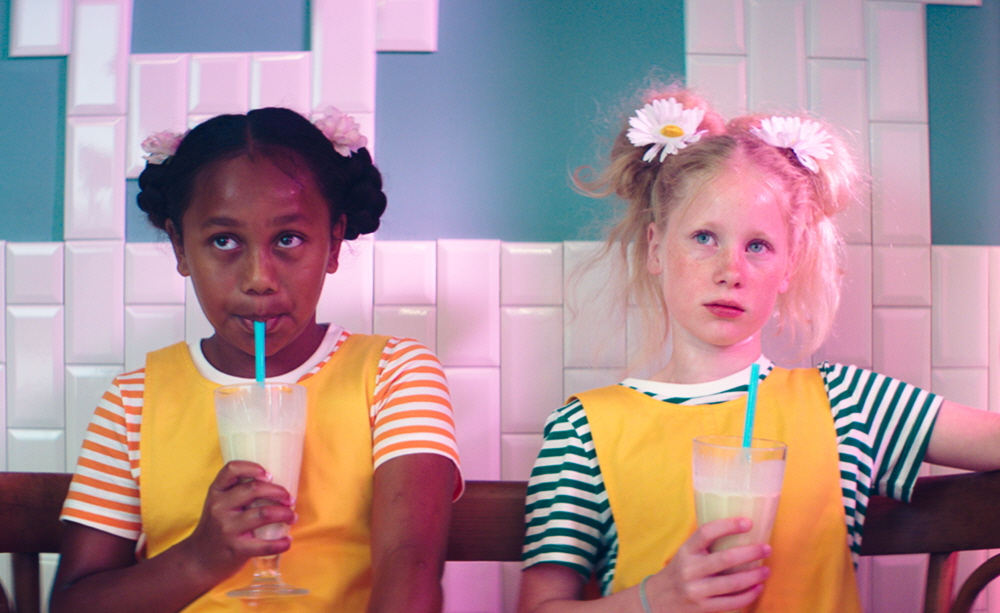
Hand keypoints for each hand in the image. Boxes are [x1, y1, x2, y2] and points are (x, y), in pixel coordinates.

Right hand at [180, 461, 296, 579]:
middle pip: (254, 489)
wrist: (198, 561)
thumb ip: (236, 493)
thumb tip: (274, 484)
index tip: (269, 475)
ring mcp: (227, 529)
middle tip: (290, 499)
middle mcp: (219, 507)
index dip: (252, 468)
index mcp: (216, 492)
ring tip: (292, 517)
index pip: (231, 469)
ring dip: (285, 514)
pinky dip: (281, 543)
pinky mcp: (236, 549)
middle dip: (279, 491)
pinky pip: (265, 545)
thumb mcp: (218, 505)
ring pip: (264, 513)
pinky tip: (287, 541)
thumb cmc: (215, 528)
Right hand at [642, 517, 769, 611]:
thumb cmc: (678, 572)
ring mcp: (696, 591)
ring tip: (766, 570)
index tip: (748, 522)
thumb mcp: (684, 554)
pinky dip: (748, 595)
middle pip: (725, 559)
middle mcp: (689, 570)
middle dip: (751, 553)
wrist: (657, 601)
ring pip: (733, 583)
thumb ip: (704, 546)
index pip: (706, 532)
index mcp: (685, 551)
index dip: (728, 525)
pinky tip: (758, 588)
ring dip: (754, 576)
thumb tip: (737, 530)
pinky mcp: (703, 608)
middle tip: (766, 548)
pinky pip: (732, 602)